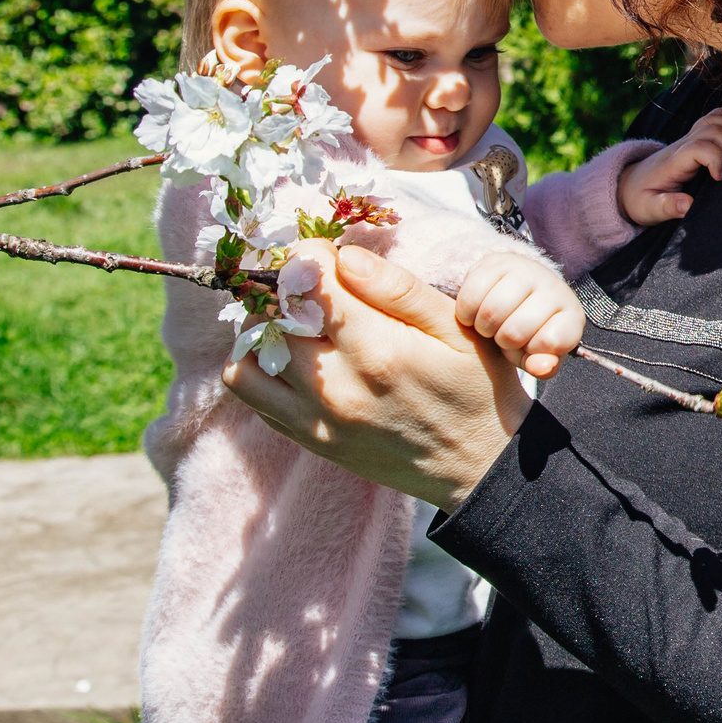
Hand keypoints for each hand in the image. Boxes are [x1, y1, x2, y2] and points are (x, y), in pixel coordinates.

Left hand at [224, 242, 531, 511]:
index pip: (307, 284)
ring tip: (297, 322)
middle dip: (283, 288)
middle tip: (312, 284)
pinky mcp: (308, 439)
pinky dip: (261, 367)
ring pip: (245, 360)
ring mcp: (315, 420)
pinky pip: (252, 395)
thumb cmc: (476, 388)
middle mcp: (335, 388)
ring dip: (263, 330)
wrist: (476, 467)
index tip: (327, 255)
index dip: (310, 256)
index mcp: (377, 351)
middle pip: (269, 318)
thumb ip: (399, 290)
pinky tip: (298, 356)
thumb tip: (345, 257)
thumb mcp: (458, 329)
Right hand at [456, 251, 586, 377]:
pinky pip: (472, 293)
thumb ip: (542, 366)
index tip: (529, 346)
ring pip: (492, 311)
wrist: (516, 293)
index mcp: (570, 316)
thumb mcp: (538, 354)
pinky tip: (475, 313)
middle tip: (504, 335)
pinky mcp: (496, 261)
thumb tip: (541, 367)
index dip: (532, 351)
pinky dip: (467, 312)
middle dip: (503, 341)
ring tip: (490, 325)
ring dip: (483, 327)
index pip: (550, 342)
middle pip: (514, 331)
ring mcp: (526, 271)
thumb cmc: (530, 332)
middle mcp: (553, 288)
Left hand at [617, 107, 721, 224]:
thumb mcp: (649, 209)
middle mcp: (683, 144)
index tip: (719, 178)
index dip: (715, 158)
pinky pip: (717, 118)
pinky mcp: (696, 137)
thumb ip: (668, 207)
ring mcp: (690, 138)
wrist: (630, 184)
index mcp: (674, 162)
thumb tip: (689, 206)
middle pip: (713, 129)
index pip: (699, 147)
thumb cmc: (641, 199)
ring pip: (717, 119)